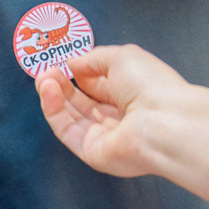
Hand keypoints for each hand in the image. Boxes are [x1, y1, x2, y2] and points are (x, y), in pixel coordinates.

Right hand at [35, 45, 208, 198]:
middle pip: (82, 102)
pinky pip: (67, 131)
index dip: (78, 73)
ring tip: (43, 78)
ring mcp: (105, 136)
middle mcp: (118, 117)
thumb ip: (92, 58)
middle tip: (46, 70)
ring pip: (71, 116)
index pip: (97, 85)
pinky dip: (54, 111)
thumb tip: (71, 62)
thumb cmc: (151, 85)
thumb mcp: (121, 57)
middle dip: (62, 84)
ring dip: (54, 95)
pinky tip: (48, 91)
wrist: (164, 121)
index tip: (60, 62)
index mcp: (130, 94)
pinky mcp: (93, 152)